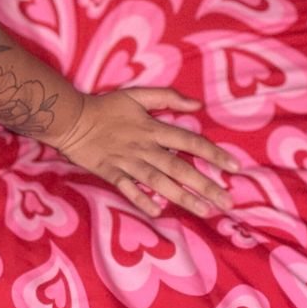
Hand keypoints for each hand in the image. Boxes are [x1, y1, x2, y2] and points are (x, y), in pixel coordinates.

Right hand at [51, 88, 237, 218]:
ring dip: (182, 197)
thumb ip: (168, 97)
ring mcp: (127, 162)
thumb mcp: (137, 95)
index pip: (190, 142)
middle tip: (227, 201)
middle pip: (178, 168)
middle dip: (205, 185)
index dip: (213, 154)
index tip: (235, 168)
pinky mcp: (110, 173)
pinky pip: (128, 189)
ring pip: (158, 182)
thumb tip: (198, 104)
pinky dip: (142, 200)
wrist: (72, 118)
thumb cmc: (106, 107)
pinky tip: (159, 212)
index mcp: (152, 128)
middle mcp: (143, 147)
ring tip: (204, 211)